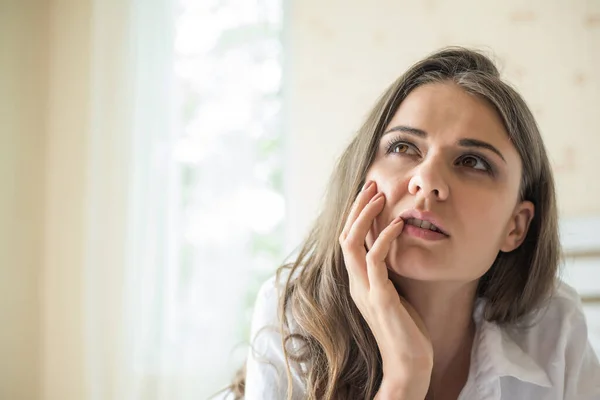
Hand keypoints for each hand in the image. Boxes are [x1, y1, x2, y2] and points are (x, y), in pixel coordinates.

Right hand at [338, 181, 432, 398]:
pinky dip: (384, 239)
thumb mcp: (394, 292)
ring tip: (380, 196)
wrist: (409, 363)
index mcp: (358, 280)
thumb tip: (393, 248)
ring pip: (352, 243)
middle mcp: (356, 282)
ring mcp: (365, 290)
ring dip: (364, 217)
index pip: (348, 239)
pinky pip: (375, 261)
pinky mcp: (380, 298)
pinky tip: (398, 225)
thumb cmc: (406, 328)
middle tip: (372, 184)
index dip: (357, 214)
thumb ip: (387, 271)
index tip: (371, 192)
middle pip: (345, 235)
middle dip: (357, 208)